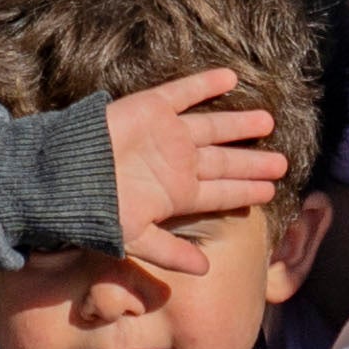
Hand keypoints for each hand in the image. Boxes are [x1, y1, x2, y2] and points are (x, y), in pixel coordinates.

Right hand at [103, 67, 290, 273]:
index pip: (220, 192)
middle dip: (253, 162)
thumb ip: (171, 253)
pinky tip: (231, 77)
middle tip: (284, 162)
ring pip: (213, 127)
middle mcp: (177, 163)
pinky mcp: (151, 108)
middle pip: (224, 161)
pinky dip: (205, 84)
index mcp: (176, 193)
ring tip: (269, 120)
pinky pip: (184, 92)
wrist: (65, 177)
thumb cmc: (97, 211)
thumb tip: (205, 270)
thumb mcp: (135, 239)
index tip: (272, 191)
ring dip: (239, 124)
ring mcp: (166, 134)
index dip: (245, 191)